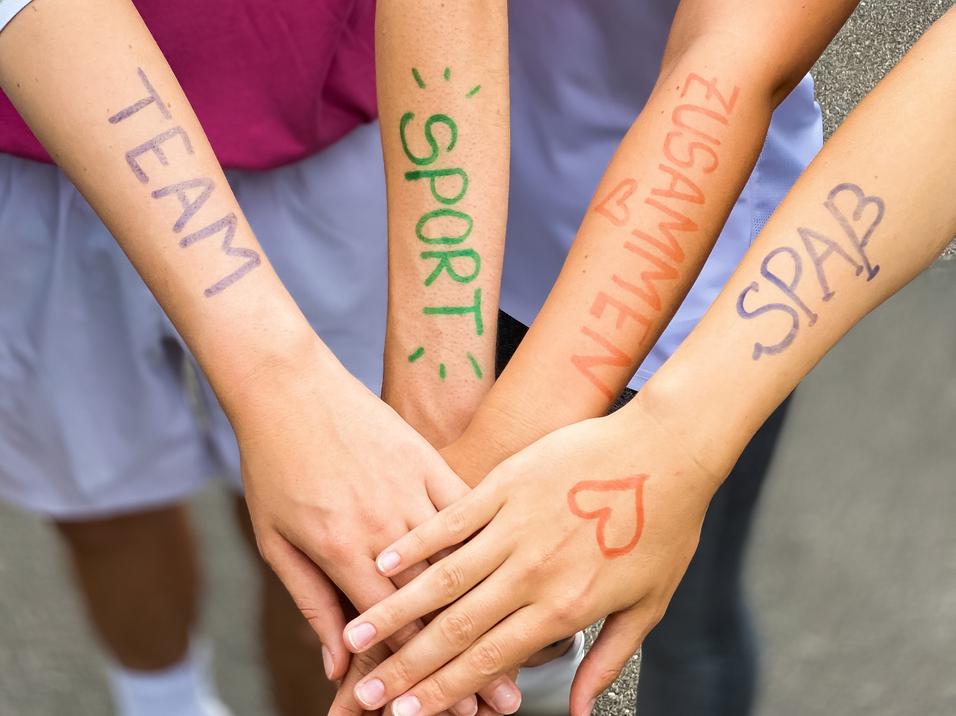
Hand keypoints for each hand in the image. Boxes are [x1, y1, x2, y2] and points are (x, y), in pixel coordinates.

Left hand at [233, 337, 517, 714]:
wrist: (289, 387)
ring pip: (461, 561)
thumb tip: (337, 661)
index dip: (423, 672)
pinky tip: (511, 569)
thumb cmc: (275, 464)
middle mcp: (385, 523)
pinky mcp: (430, 461)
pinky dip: (487, 543)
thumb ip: (312, 601)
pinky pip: (466, 508)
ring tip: (521, 644)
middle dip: (469, 657)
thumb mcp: (275, 541)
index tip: (451, 707)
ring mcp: (413, 489)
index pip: (391, 625)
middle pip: (436, 603)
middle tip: (499, 699)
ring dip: (490, 608)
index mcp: (342, 547)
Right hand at [340, 396, 720, 715]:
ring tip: (360, 635)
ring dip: (397, 609)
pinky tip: (384, 560)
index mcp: (565, 606)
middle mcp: (533, 572)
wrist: (667, 450)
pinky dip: (417, 543)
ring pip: (444, 577)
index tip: (407, 714)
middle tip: (370, 692)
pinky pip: (453, 519)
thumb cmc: (664, 525)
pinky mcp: (506, 484)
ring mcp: (516, 525)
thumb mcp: (647, 605)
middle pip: (457, 628)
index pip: (491, 660)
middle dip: (408, 666)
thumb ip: (607, 661)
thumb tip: (578, 711)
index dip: (445, 691)